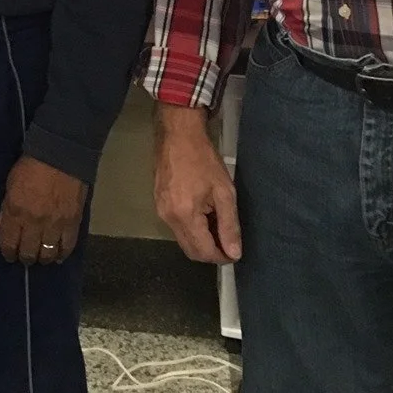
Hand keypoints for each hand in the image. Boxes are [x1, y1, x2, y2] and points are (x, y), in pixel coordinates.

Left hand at [0, 155, 88, 265]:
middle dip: (24, 258)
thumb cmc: (30, 167)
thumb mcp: (10, 185)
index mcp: (15, 212)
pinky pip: (67, 247)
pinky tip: (58, 256)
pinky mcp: (73, 223)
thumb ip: (3, 209)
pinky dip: (61, 254)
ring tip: (41, 257)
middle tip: (25, 257)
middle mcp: (34, 223)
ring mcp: (55, 225)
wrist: (60, 156)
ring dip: (42, 258)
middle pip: (28, 252)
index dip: (8, 253)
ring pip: (47, 254)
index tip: (9, 255)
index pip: (8, 243)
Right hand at [153, 103, 240, 264]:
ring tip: (217, 223)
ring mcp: (160, 211)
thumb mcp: (224, 191)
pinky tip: (203, 213)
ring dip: (201, 240)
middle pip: (190, 251)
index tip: (235, 252)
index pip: (203, 252)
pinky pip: (176, 227)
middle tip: (228, 241)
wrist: (178, 135)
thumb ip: (229, 225)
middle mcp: (168, 218)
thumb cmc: (204, 160)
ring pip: (183, 240)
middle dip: (210, 252)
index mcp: (185, 215)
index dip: (221, 257)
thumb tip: (234, 253)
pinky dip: (191, 228)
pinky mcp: (158, 204)